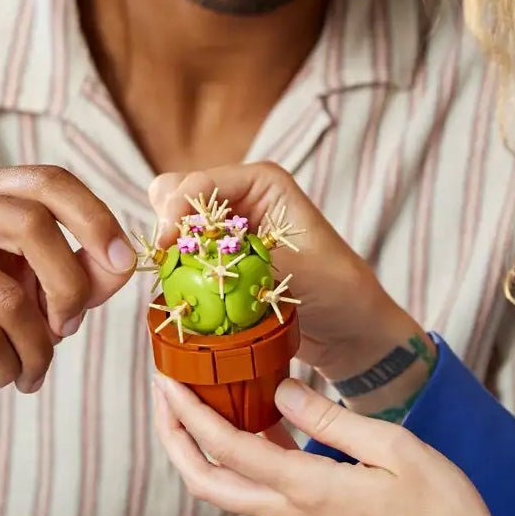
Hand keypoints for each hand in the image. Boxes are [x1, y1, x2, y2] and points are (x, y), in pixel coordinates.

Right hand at [0, 165, 136, 417]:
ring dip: (36, 348)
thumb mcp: (37, 298)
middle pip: (31, 223)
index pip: (48, 181)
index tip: (123, 262)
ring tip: (31, 370)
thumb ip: (82, 275)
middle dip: (69, 286)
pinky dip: (4, 366)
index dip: (95, 218)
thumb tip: (123, 262)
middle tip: (70, 328)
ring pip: (7, 295)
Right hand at [147, 162, 421, 383]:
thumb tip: (200, 256)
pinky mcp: (220, 259)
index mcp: (262, 182)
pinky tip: (182, 291)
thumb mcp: (299, 270)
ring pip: (173, 224)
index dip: (175, 210)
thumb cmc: (340, 292)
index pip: (199, 183)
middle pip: (175, 192)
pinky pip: (181, 256)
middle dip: (166, 222)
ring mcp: (226, 229)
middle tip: (168, 258)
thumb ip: (250, 257)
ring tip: (176, 277)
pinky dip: (175, 271)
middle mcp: (240, 198)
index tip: (164, 245)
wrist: (350, 332)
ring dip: (169, 249)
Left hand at [151, 375, 509, 515]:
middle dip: (175, 440)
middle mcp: (294, 514)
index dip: (190, 414)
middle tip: (164, 396)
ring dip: (203, 452)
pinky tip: (257, 425)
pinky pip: (262, 494)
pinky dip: (242, 461)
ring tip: (197, 404)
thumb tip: (279, 392)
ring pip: (230, 493)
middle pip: (207, 483)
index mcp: (308, 490)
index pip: (229, 449)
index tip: (166, 381)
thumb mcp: (392, 444)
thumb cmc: (442, 505)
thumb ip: (330, 418)